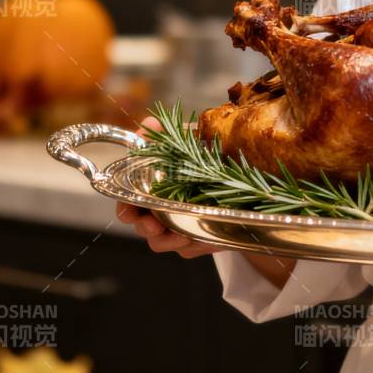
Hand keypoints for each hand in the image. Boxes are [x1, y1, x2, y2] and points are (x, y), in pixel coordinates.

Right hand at [114, 114, 222, 259]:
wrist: (247, 180)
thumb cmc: (212, 157)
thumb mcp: (192, 140)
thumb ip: (167, 135)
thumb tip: (148, 124)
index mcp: (155, 187)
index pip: (130, 202)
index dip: (125, 208)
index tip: (128, 212)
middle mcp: (163, 209)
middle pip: (142, 227)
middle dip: (146, 228)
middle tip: (154, 224)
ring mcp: (179, 226)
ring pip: (162, 242)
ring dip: (169, 239)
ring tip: (183, 233)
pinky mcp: (199, 238)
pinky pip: (189, 249)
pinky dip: (194, 244)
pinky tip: (204, 237)